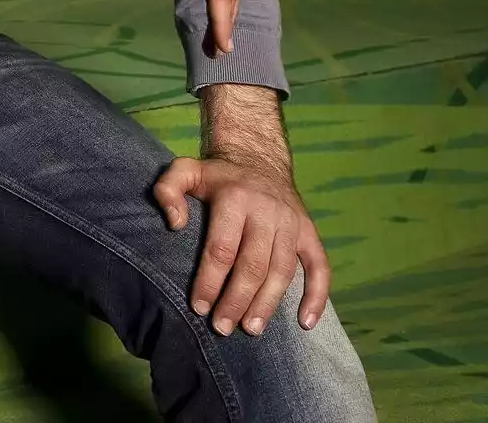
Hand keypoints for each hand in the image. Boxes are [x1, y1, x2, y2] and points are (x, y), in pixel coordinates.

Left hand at [154, 156, 332, 336]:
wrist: (258, 159)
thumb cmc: (216, 175)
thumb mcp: (185, 170)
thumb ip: (167, 190)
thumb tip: (175, 225)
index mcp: (235, 198)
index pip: (221, 249)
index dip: (209, 281)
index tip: (198, 307)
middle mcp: (268, 211)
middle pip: (253, 265)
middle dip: (236, 300)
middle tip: (221, 327)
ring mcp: (292, 223)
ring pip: (282, 271)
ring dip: (267, 304)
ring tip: (251, 330)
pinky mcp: (309, 233)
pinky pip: (320, 267)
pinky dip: (317, 297)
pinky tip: (305, 323)